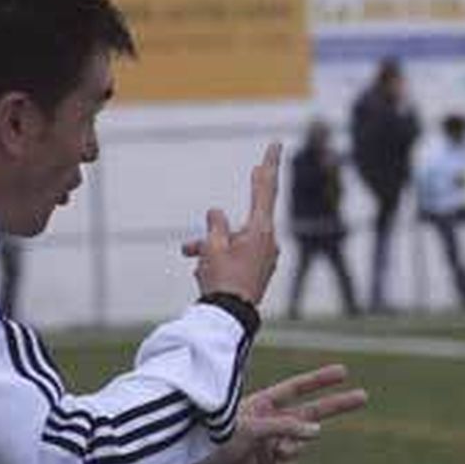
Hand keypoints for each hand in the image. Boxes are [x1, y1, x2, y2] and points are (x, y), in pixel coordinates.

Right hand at [183, 143, 281, 303]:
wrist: (230, 318)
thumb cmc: (221, 280)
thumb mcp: (211, 246)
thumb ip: (215, 225)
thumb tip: (216, 212)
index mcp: (261, 230)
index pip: (265, 189)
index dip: (268, 165)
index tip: (276, 145)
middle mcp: (268, 241)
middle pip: (244, 216)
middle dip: (227, 211)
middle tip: (258, 168)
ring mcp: (265, 257)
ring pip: (234, 239)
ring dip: (211, 244)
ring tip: (188, 254)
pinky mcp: (258, 271)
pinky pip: (236, 256)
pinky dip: (218, 258)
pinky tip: (200, 271)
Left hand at [190, 364, 368, 463]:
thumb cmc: (214, 446)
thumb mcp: (248, 428)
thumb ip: (283, 427)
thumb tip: (317, 432)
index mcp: (261, 405)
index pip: (297, 388)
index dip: (320, 380)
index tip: (343, 372)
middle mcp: (271, 423)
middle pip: (312, 412)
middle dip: (337, 405)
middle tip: (364, 395)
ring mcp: (273, 445)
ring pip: (302, 442)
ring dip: (296, 445)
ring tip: (276, 452)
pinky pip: (293, 462)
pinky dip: (288, 463)